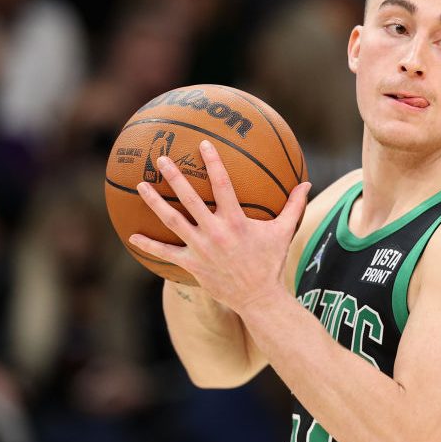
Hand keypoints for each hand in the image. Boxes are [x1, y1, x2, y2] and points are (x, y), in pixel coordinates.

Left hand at [129, 139, 310, 312]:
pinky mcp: (192, 264)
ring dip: (155, 202)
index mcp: (237, 220)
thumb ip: (294, 206)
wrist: (259, 297)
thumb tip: (307, 183)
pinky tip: (132, 236)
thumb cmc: (271, 262)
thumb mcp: (284, 232)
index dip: (213, 163)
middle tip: (161, 159)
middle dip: (175, 177)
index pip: (223, 185)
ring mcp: (201, 248)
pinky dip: (149, 245)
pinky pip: (166, 253)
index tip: (203, 144)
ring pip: (173, 221)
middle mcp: (216, 231)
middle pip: (190, 199)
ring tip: (141, 185)